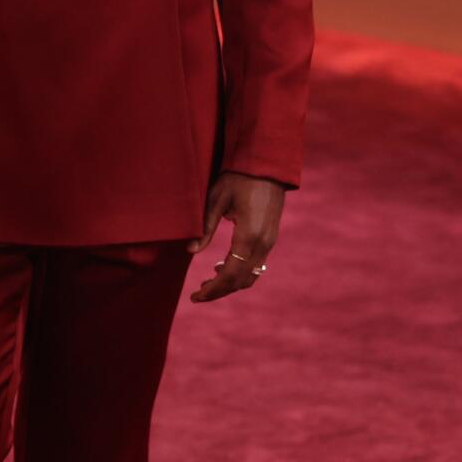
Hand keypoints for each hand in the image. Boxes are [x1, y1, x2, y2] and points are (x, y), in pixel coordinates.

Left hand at [186, 172, 286, 302]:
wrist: (268, 165)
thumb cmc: (238, 178)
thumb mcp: (216, 199)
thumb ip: (205, 227)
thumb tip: (190, 250)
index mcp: (249, 234)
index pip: (230, 274)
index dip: (213, 290)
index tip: (195, 296)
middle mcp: (263, 242)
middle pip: (241, 280)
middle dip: (219, 291)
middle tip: (197, 294)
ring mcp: (269, 241)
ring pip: (251, 275)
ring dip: (230, 284)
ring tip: (207, 283)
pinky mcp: (271, 237)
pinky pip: (256, 264)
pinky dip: (240, 272)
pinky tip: (222, 266)